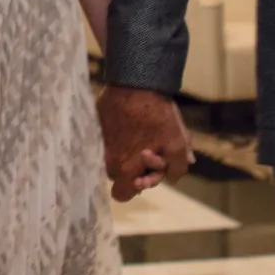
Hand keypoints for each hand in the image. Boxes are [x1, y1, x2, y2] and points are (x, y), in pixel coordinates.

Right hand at [99, 85, 191, 201]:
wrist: (135, 80)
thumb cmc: (157, 115)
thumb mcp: (177, 141)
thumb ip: (178, 165)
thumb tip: (175, 177)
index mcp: (124, 167)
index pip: (121, 195)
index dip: (136, 188)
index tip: (146, 174)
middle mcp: (107, 159)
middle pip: (120, 175)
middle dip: (135, 167)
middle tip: (150, 150)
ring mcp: (100, 141)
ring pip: (114, 156)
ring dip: (128, 151)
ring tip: (143, 134)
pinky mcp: (97, 125)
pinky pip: (108, 139)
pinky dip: (119, 136)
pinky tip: (132, 122)